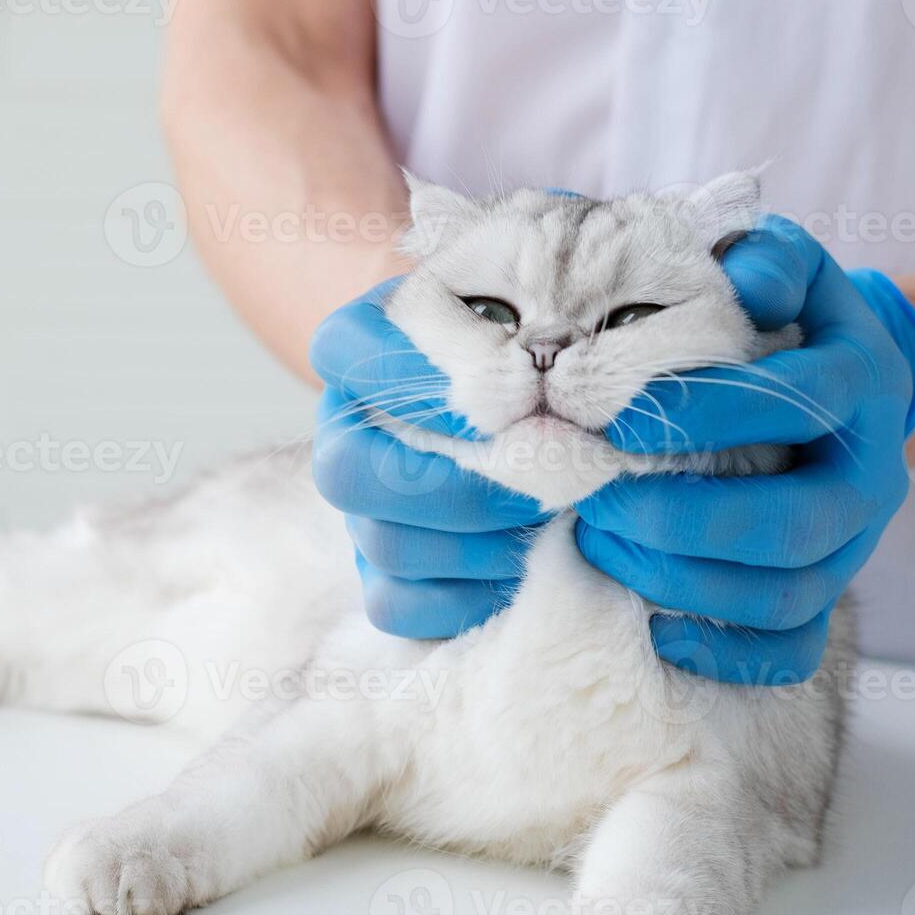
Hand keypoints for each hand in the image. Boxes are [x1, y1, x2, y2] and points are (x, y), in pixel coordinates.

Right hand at [310, 280, 548, 639]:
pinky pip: (396, 604)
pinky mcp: (384, 575)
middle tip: (547, 476)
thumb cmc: (557, 342)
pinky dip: (467, 595)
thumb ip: (543, 336)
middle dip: (458, 484)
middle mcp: (345, 428)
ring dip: (480, 540)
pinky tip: (526, 562)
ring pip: (381, 543)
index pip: (344, 351)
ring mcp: (360, 508)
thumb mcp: (551, 311)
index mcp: (362, 343)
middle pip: (346, 470)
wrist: (569, 401)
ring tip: (556, 516)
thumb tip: (541, 401)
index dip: (416, 379)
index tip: (514, 393)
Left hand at [575, 216, 914, 684]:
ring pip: (781, 595)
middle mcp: (866, 478)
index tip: (614, 422)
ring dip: (679, 582)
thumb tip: (744, 278)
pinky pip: (789, 649)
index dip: (704, 413)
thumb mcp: (792, 276)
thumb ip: (769, 261)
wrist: (850, 388)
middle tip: (593, 501)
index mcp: (858, 387)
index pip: (793, 404)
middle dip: (679, 521)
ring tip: (598, 548)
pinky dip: (722, 651)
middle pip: (788, 526)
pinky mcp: (826, 597)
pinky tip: (653, 629)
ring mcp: (850, 548)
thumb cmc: (790, 328)